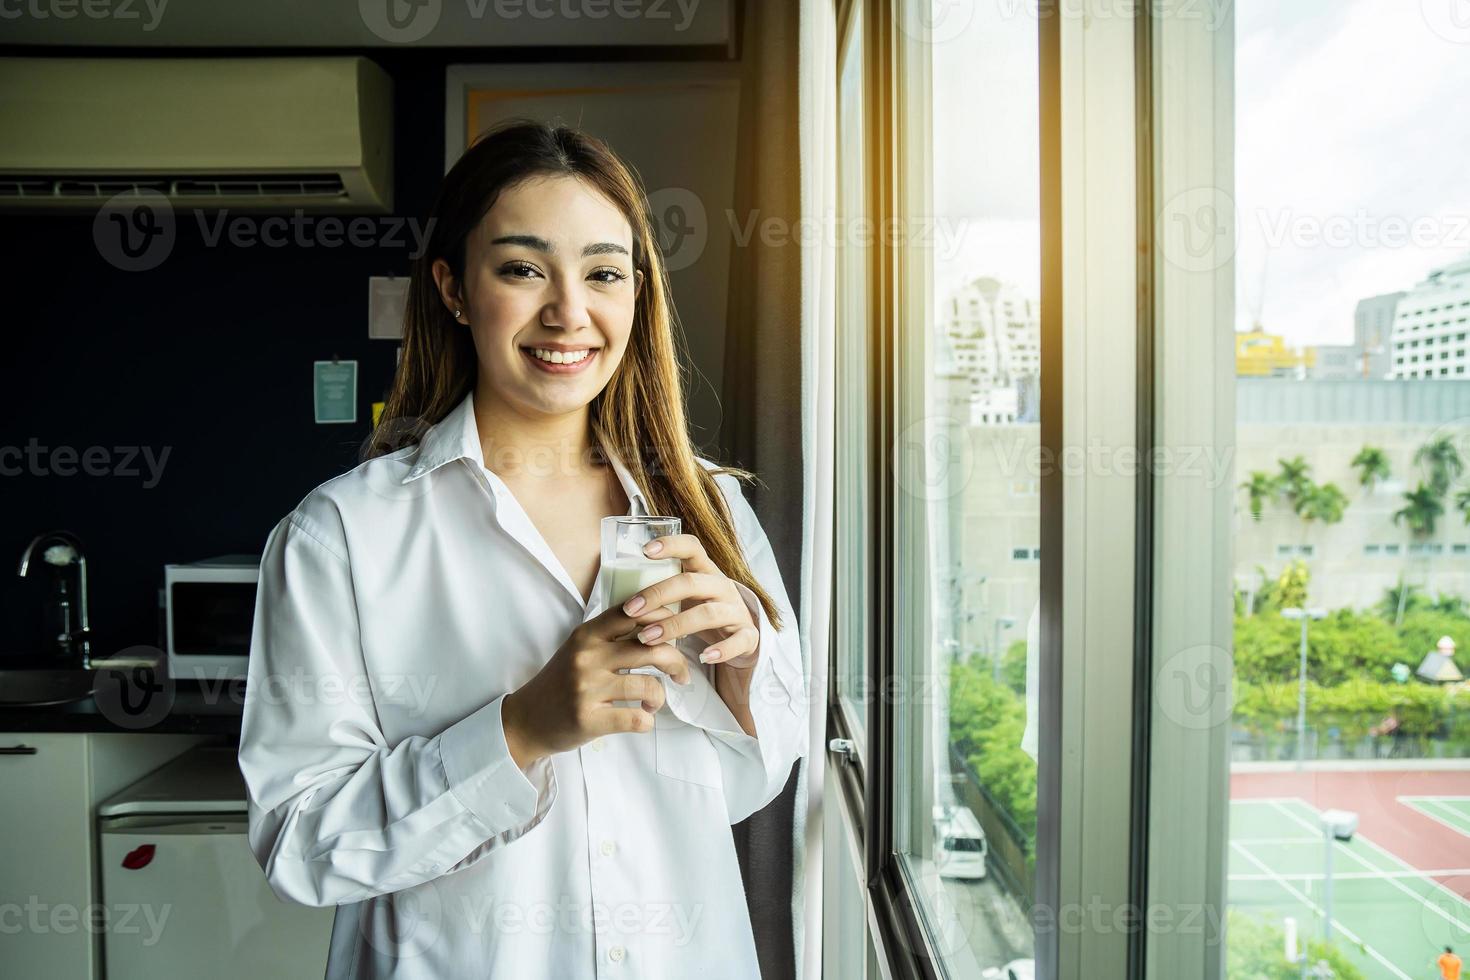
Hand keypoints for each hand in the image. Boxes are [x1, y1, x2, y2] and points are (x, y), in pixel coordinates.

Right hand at [501, 603, 693, 768]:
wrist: (526, 720)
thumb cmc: (561, 683)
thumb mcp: (580, 649)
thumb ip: (612, 635)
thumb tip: (661, 622)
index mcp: (587, 635)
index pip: (633, 613)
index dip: (662, 619)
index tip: (675, 633)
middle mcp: (587, 657)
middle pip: (651, 648)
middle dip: (676, 662)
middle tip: (681, 674)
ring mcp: (587, 688)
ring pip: (648, 685)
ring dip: (659, 697)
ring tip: (652, 702)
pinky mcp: (589, 719)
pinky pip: (637, 719)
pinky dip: (647, 721)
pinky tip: (641, 718)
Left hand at [620, 534, 760, 669]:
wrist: (740, 643)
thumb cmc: (701, 618)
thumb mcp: (684, 601)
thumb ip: (659, 596)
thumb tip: (610, 596)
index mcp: (705, 572)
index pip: (692, 547)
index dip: (671, 545)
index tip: (645, 550)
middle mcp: (722, 587)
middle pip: (692, 582)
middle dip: (658, 595)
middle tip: (630, 611)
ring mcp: (737, 611)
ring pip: (709, 612)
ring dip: (676, 625)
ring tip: (648, 639)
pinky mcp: (749, 636)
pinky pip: (738, 640)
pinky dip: (721, 649)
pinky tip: (702, 657)